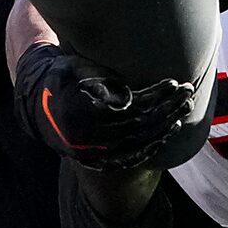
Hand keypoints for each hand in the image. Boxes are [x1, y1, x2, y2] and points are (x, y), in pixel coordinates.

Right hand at [10, 40, 194, 172]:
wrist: (39, 107)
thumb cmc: (62, 78)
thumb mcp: (71, 68)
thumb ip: (96, 78)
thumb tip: (127, 95)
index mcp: (82, 113)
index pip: (130, 107)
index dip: (156, 95)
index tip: (175, 82)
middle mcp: (89, 137)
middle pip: (140, 124)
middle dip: (168, 107)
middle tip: (188, 91)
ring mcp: (95, 152)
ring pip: (140, 141)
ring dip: (167, 124)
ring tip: (185, 106)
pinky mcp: (99, 160)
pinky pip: (133, 156)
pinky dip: (154, 143)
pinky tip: (171, 129)